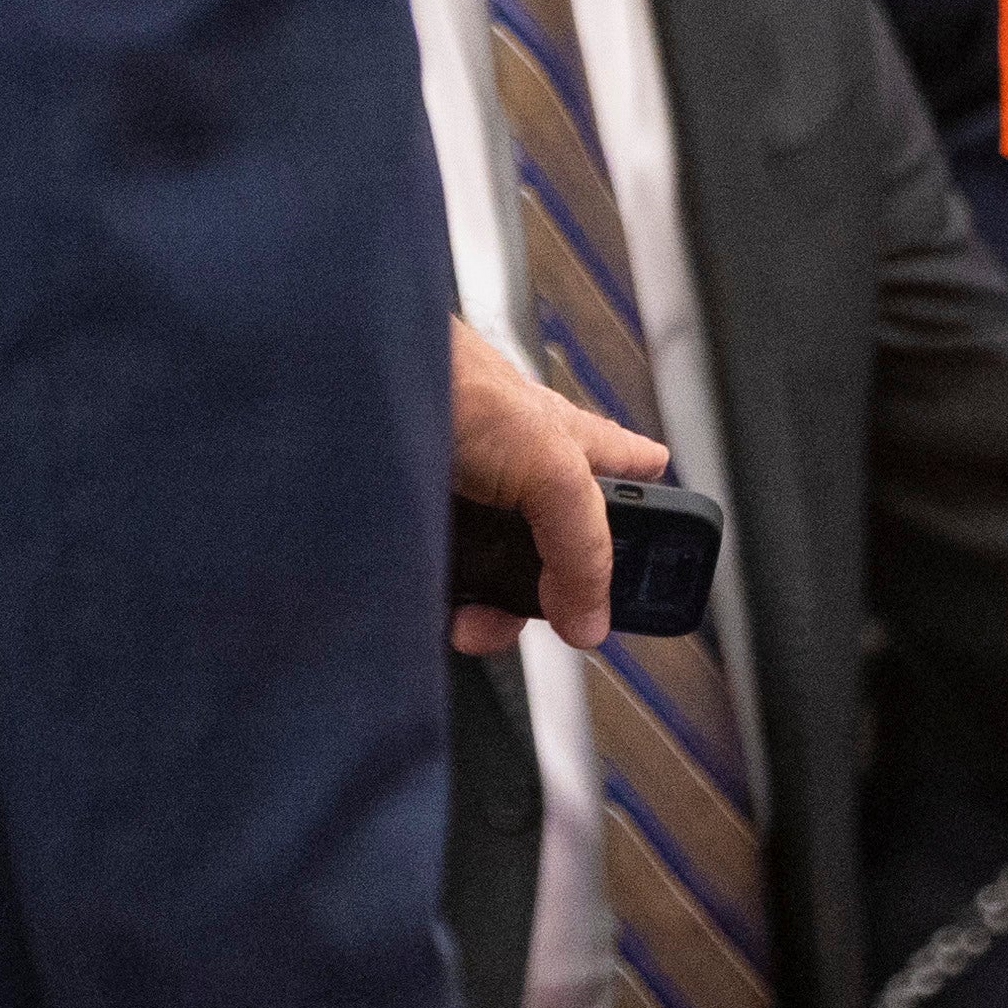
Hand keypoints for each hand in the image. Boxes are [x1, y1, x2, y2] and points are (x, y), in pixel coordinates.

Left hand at [446, 318, 666, 653]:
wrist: (349, 396)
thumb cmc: (449, 385)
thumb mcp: (549, 466)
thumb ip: (583, 545)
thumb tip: (592, 618)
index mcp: (568, 444)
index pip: (629, 471)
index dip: (651, 508)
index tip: (659, 562)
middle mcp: (521, 473)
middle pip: (558, 550)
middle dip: (551, 597)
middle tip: (546, 616)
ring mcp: (469, 502)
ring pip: (497, 576)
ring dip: (489, 612)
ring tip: (472, 622)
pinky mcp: (420, 526)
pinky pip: (443, 581)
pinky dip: (444, 605)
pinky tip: (438, 611)